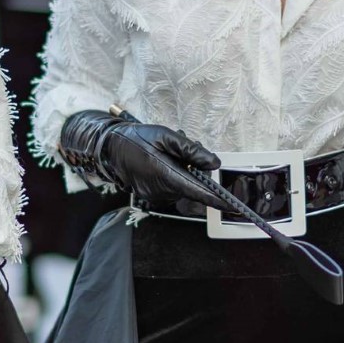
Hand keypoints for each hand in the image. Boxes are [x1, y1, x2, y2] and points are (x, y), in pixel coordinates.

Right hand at [59, 109, 220, 208]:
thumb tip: (214, 164)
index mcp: (165, 175)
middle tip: (189, 147)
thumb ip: (192, 150)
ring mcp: (155, 196)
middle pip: (192, 186)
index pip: (198, 191)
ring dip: (185, 171)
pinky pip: (172, 187)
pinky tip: (165, 161)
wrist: (110, 148)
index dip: (217, 199)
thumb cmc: (137, 139)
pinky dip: (175, 175)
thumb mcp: (166, 136)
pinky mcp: (151, 196)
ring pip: (183, 186)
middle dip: (197, 170)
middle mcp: (161, 190)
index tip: (233, 206)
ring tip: (173, 152)